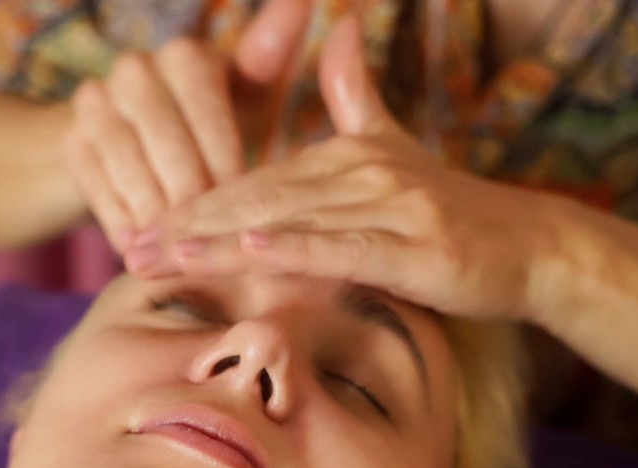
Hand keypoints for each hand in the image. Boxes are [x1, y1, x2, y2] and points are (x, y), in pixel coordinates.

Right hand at [62, 0, 310, 252]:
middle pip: (170, 149)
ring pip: (131, 171)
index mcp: (184, 56)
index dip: (228, 171)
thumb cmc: (201, 120)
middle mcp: (135, 70)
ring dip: (156, 218)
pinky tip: (138, 252)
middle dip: (193, 201)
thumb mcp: (238, 91)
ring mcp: (95, 104)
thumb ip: (266, 57)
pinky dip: (120, 223)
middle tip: (212, 245)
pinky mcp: (70, 142)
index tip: (246, 216)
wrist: (122, 134)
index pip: (211, 120)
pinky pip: (97, 189)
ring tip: (178, 256)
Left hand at [123, 16, 557, 323]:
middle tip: (132, 247)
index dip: (196, 204)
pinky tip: (250, 249)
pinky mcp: (415, 244)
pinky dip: (295, 246)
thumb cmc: (450, 208)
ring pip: (289, 220)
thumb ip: (355, 92)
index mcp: (344, 154)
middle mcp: (360, 171)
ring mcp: (389, 205)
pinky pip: (344, 245)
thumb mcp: (395, 145)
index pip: (254, 181)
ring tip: (164, 252)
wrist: (527, 244)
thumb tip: (337, 24)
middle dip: (190, 224)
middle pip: (257, 198)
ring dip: (222, 239)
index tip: (144, 227)